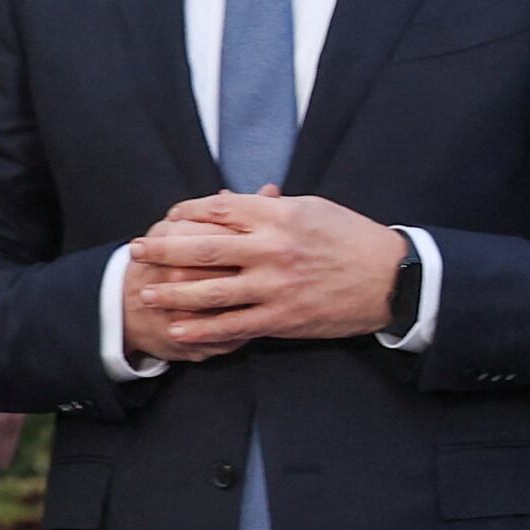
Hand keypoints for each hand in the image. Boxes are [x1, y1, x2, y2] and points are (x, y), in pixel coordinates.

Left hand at [122, 190, 411, 357]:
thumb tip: (232, 200)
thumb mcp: (314, 209)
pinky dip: (201, 329)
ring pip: (210, 291)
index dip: (187, 211)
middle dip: (164, 249)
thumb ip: (271, 206)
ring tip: (147, 291)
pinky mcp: (283, 318)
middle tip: (137, 250)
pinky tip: (178, 329)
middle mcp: (273, 249)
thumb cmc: (353, 238)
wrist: (391, 279)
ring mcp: (276, 286)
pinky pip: (232, 325)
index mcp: (281, 216)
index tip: (169, 216)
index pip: (220, 208)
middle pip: (203, 248)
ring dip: (172, 292)